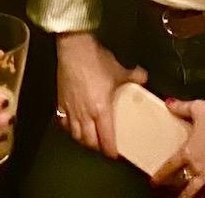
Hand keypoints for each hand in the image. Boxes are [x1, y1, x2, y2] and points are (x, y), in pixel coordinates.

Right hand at [55, 31, 146, 156]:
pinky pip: (64, 123)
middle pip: (89, 141)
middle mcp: (85, 115)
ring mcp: (71, 110)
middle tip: (103, 146)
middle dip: (97, 147)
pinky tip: (73, 126)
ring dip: (83, 140)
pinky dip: (69, 128)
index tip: (114, 154)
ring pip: (75, 135)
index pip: (106, 138)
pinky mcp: (60, 103)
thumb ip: (134, 76)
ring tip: (89, 139)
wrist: (74, 50)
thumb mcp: (119, 69)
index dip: (110, 150)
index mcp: (101, 110)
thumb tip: (144, 78)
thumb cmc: (97, 61)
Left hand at [155, 98, 204, 197]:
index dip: (160, 175)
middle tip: (168, 191)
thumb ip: (180, 107)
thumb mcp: (197, 107)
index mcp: (187, 151)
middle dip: (173, 186)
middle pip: (181, 180)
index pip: (169, 166)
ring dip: (186, 196)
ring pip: (194, 189)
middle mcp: (196, 165)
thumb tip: (166, 103)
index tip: (153, 182)